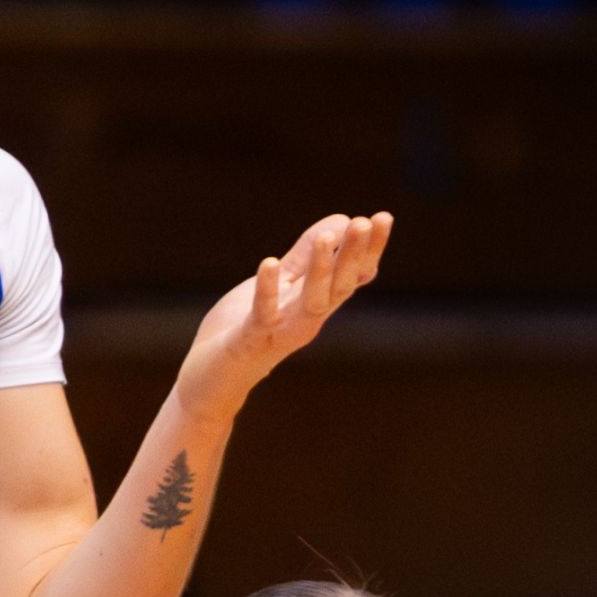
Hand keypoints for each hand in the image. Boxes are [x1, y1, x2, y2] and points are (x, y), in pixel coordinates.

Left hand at [178, 211, 392, 416]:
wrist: (212, 379)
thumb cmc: (248, 329)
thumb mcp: (281, 285)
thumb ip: (306, 255)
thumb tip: (342, 220)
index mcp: (316, 304)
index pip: (352, 276)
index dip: (369, 250)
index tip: (384, 217)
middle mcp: (306, 319)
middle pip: (339, 287)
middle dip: (353, 255)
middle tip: (364, 222)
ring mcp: (281, 331)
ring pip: (312, 301)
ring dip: (321, 270)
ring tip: (327, 236)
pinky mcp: (250, 340)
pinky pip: (263, 315)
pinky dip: (267, 290)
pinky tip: (270, 263)